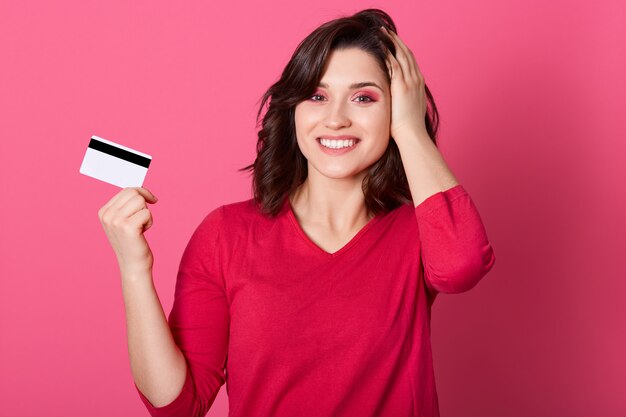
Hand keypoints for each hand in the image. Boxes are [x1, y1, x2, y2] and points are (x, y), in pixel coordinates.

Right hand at [98, 187, 157, 274]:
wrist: (133, 265)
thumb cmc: (132, 242)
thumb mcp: (123, 221)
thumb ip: (126, 205)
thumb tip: (140, 190)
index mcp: (103, 212)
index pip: (126, 190)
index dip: (142, 193)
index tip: (151, 199)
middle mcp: (106, 215)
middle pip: (133, 193)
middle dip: (145, 201)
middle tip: (146, 216)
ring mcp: (115, 221)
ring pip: (140, 201)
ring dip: (146, 213)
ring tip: (141, 226)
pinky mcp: (127, 227)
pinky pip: (147, 213)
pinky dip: (149, 222)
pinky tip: (143, 233)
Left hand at [380, 26, 428, 142]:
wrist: (412, 134)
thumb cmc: (408, 128)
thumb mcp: (408, 110)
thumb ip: (402, 101)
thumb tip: (395, 102)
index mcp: (418, 84)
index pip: (410, 62)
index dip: (402, 50)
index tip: (394, 43)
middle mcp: (416, 80)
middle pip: (407, 54)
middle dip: (397, 41)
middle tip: (387, 31)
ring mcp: (411, 81)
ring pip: (401, 55)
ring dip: (392, 42)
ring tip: (382, 31)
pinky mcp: (402, 86)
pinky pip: (394, 64)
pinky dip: (388, 52)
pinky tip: (380, 44)